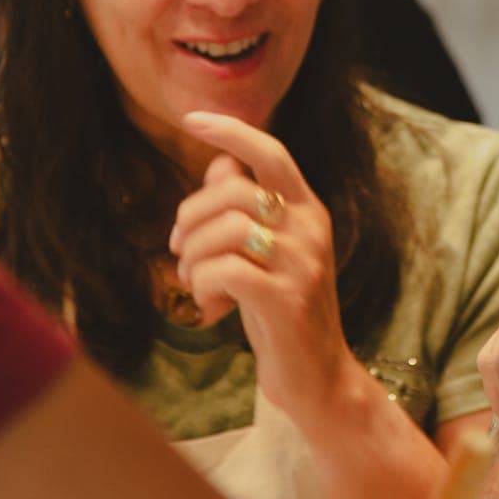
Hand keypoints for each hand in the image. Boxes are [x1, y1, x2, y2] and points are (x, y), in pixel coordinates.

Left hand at [170, 111, 349, 418]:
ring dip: (192, 256)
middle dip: (190, 216)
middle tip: (178, 250)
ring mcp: (302, 264)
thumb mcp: (267, 254)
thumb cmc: (283, 312)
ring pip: (226, 229)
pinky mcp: (287, 300)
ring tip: (193, 282)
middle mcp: (311, 229)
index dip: (231, 132)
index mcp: (309, 209)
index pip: (271, 152)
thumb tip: (218, 162)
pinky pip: (226, 271)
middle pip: (234, 190)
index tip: (191, 120)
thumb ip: (246, 209)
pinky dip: (204, 284)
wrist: (319, 378)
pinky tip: (210, 306)